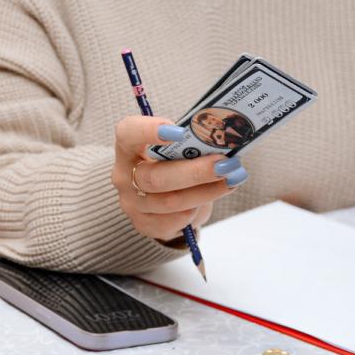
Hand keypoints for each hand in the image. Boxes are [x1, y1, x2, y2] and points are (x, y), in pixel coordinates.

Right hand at [112, 115, 246, 241]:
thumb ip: (189, 143)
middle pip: (155, 177)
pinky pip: (174, 221)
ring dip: (206, 192)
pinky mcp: (144, 224)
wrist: (161, 199)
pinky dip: (195, 211)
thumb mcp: (176, 149)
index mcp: (128, 146)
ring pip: (170, 202)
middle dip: (195, 172)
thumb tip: (222, 142)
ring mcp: (131, 203)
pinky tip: (208, 200)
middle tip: (225, 164)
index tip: (179, 132)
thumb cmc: (172, 163)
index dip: (149, 130)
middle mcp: (124, 175)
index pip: (128, 133)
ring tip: (231, 180)